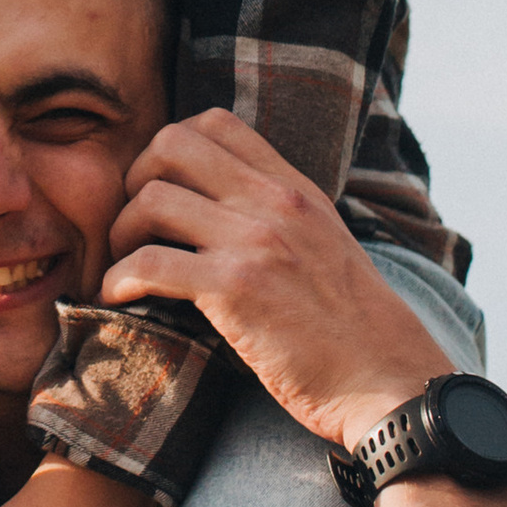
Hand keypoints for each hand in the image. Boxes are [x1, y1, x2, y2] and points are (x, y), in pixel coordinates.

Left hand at [101, 113, 440, 452]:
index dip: (170, 150)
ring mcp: (257, 241)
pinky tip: (118, 298)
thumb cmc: (354, 333)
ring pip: (150, 199)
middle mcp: (277, 203)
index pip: (216, 122)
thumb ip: (280, 219)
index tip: (159, 192)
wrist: (388, 384)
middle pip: (171, 144)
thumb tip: (220, 212)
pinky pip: (148, 263)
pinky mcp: (237, 289)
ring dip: (121, 234)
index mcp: (296, 190)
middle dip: (134, 180)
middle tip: (133, 227)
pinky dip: (118, 280)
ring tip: (124, 267)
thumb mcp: (326, 249)